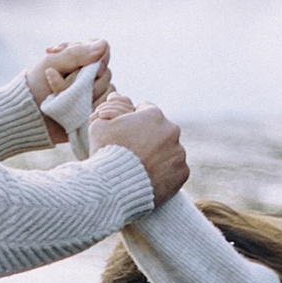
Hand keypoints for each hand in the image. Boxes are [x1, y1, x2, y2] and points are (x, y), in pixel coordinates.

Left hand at [27, 37, 109, 140]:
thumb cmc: (34, 86)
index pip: (102, 49)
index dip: (94, 58)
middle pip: (105, 70)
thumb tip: (103, 45)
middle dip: (85, 80)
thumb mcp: (51, 64)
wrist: (27, 116)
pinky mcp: (94, 107)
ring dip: (86, 94)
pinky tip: (78, 109)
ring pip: (107, 87)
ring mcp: (92, 91)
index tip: (72, 66)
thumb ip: (76, 53)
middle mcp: (89, 72)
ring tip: (66, 100)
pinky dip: (93, 105)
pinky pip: (106, 103)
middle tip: (65, 87)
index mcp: (79, 57)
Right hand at [93, 90, 187, 205]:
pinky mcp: (182, 173)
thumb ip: (110, 108)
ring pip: (169, 150)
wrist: (114, 187)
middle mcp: (171, 130)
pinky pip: (174, 169)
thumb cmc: (104, 153)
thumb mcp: (99, 124)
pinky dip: (165, 173)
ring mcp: (178, 153)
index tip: (126, 134)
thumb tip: (117, 95)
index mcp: (154, 114)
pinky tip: (149, 178)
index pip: (146, 110)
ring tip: (140, 168)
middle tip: (132, 153)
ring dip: (158, 155)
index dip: (134, 121)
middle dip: (148, 138)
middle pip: (160, 130)